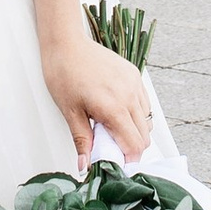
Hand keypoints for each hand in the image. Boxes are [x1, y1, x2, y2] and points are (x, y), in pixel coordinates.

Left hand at [42, 29, 149, 169]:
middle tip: (109, 147)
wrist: (66, 43)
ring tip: (111, 127)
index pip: (134, 145)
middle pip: (144, 136)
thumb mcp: (69, 112)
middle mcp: (129, 95)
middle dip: (130, 147)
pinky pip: (144, 103)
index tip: (115, 164)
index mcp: (113, 107)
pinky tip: (116, 111)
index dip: (127, 159)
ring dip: (134, 130)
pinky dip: (136, 114)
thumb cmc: (63, 74)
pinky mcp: (135, 74)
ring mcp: (134, 84)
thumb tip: (84, 166)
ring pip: (147, 120)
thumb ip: (82, 140)